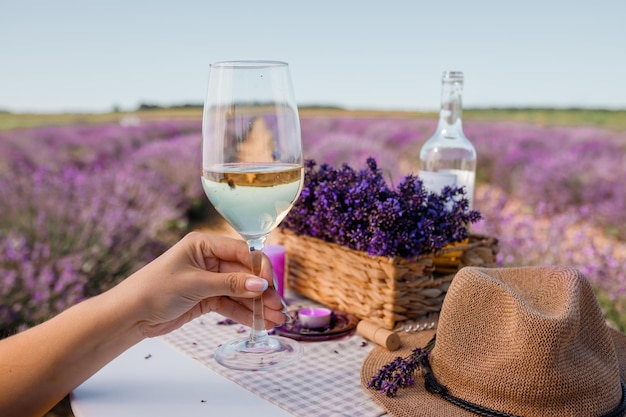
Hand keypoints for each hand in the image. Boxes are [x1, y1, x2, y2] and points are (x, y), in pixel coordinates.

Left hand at [113, 231, 285, 337]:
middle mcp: (209, 260)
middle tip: (278, 307)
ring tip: (276, 320)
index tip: (271, 285)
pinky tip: (260, 322)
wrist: (129, 315)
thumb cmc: (154, 290)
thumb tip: (261, 285)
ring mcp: (209, 280)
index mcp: (204, 244)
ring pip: (241, 291)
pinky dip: (245, 313)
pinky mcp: (207, 298)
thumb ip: (231, 284)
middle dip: (262, 291)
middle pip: (244, 274)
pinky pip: (232, 304)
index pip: (241, 252)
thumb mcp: (196, 284)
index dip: (259, 268)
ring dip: (258, 306)